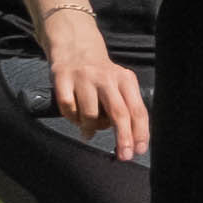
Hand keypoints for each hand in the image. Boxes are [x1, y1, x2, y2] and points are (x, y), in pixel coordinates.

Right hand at [51, 30, 149, 161]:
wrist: (75, 47)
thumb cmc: (100, 75)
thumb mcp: (119, 84)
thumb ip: (124, 107)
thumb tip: (130, 140)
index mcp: (125, 79)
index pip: (137, 109)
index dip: (140, 132)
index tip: (139, 150)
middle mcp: (107, 77)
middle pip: (119, 113)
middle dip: (123, 138)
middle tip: (123, 155)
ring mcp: (84, 77)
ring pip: (89, 115)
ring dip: (89, 128)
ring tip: (88, 129)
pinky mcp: (63, 77)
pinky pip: (68, 108)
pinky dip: (71, 117)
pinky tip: (74, 116)